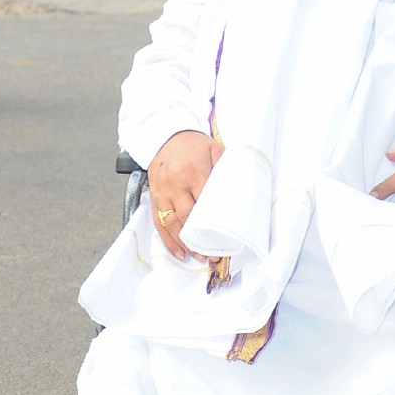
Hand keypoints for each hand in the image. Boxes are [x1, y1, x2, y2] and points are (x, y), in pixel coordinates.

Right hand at [148, 129, 222, 260]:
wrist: (165, 137)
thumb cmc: (192, 145)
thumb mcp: (214, 149)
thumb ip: (226, 168)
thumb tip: (239, 190)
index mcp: (194, 173)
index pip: (205, 203)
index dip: (214, 223)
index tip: (226, 237)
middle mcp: (176, 185)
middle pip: (188, 218)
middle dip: (200, 240)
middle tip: (214, 255)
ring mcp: (163, 193)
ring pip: (172, 224)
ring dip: (185, 244)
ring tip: (198, 257)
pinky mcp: (155, 198)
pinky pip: (159, 223)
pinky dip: (168, 240)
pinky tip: (178, 252)